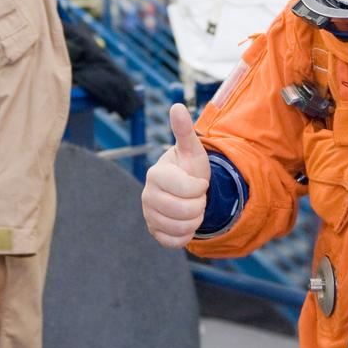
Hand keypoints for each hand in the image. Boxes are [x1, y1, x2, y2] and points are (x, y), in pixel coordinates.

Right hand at [141, 103, 210, 248]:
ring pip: (181, 227)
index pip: (188, 189)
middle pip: (185, 211)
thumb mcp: (192, 149)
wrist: (188, 189)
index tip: (198, 181)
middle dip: (199, 205)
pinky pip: (174, 242)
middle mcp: (147, 195)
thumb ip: (184, 130)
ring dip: (195, 219)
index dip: (200, 187)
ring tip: (192, 207)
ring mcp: (149, 215)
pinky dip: (186, 234)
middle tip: (196, 196)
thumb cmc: (190, 168)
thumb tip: (176, 105)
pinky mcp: (154, 232)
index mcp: (155, 174)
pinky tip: (186, 222)